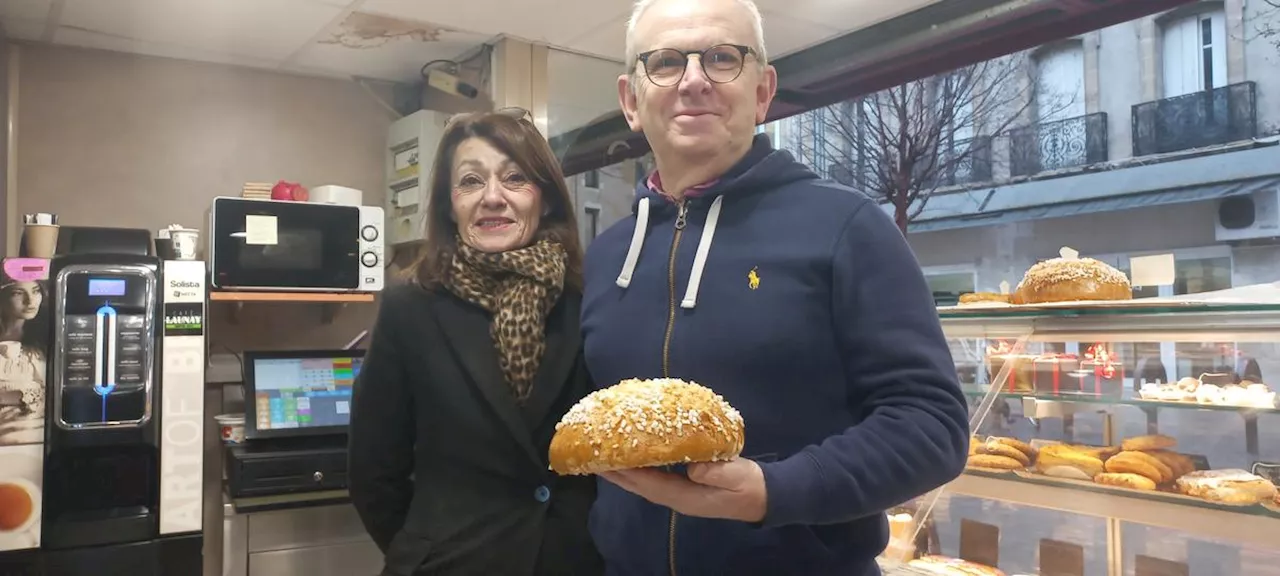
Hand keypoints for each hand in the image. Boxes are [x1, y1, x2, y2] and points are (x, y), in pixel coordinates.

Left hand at [600, 459, 767, 522]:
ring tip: (605, 458)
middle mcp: (678, 499)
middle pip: (641, 487)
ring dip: (624, 473)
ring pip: (645, 484)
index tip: (609, 461)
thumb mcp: (738, 475)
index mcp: (688, 498)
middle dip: (617, 474)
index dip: (630, 474)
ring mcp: (680, 495)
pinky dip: (640, 470)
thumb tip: (692, 466)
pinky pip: (655, 478)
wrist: (765, 496)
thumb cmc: (750, 485)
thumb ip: (717, 471)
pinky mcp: (684, 488)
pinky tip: (633, 458)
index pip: (652, 485)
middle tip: (594, 459)